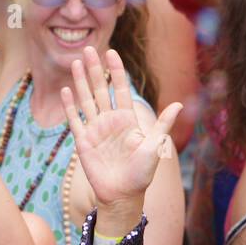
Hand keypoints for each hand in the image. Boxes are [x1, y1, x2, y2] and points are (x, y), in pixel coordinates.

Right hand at [64, 48, 180, 210]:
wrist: (123, 195)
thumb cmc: (141, 173)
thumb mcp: (155, 146)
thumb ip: (163, 124)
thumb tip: (179, 104)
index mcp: (127, 120)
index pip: (119, 90)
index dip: (115, 71)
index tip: (111, 53)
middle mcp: (110, 121)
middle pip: (100, 89)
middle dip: (94, 69)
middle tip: (87, 49)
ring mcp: (95, 130)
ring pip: (86, 100)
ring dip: (80, 82)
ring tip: (75, 62)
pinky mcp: (83, 141)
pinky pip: (75, 120)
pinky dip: (70, 106)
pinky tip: (66, 90)